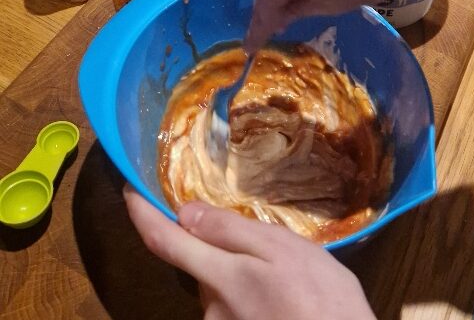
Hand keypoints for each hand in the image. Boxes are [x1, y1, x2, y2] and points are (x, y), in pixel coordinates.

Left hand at [124, 185, 375, 319]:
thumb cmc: (320, 296)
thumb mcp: (283, 249)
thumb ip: (231, 231)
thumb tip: (186, 213)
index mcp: (220, 274)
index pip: (164, 240)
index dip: (141, 214)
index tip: (130, 190)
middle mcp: (210, 305)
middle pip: (195, 261)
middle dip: (213, 243)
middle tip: (260, 239)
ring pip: (218, 282)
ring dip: (238, 268)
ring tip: (284, 272)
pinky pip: (232, 301)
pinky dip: (248, 288)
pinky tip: (281, 293)